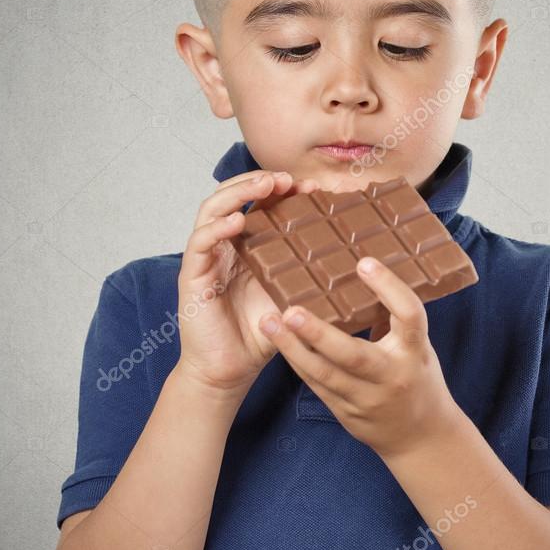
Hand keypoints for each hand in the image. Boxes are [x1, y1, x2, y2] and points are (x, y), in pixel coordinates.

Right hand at [174, 169, 319, 397]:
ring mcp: (206, 258)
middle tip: (286, 178)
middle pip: (232, 195)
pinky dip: (217, 227)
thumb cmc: (260, 335)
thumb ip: (310, 274)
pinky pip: (200, 242)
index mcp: (247, 246)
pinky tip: (238, 222)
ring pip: (212, 209)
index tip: (310, 186)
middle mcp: (224, 245)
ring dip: (238, 192)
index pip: (259, 204)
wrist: (230, 370)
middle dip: (258, 181)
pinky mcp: (192, 276)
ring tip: (264, 186)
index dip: (281, 190)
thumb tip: (357, 258)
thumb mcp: (292, 296)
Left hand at [258, 256, 462, 458]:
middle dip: (319, 334)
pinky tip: (279, 341)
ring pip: (325, 374)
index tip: (364, 263)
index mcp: (416, 351)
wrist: (420, 436)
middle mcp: (391, 376)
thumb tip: (364, 271)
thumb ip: (393, 316)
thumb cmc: (417, 376)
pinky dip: (297, 362)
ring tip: (269, 322)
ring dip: (293, 348)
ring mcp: (367, 399)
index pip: (409, 316)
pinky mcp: (346, 413)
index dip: (389, 288)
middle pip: (354, 356)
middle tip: (291, 310)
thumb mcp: (417, 345)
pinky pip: (317, 385)